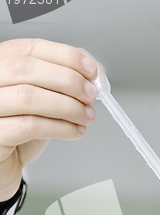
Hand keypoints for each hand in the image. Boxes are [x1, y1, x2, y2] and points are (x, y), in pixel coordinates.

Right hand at [0, 38, 96, 199]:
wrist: (4, 165)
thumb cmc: (20, 130)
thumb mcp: (43, 101)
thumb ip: (63, 84)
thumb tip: (95, 74)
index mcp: (0, 65)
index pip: (30, 49)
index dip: (65, 56)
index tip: (91, 70)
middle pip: (27, 69)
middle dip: (68, 80)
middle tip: (90, 95)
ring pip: (29, 97)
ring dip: (68, 106)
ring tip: (87, 116)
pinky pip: (30, 127)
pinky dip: (60, 128)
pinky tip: (75, 131)